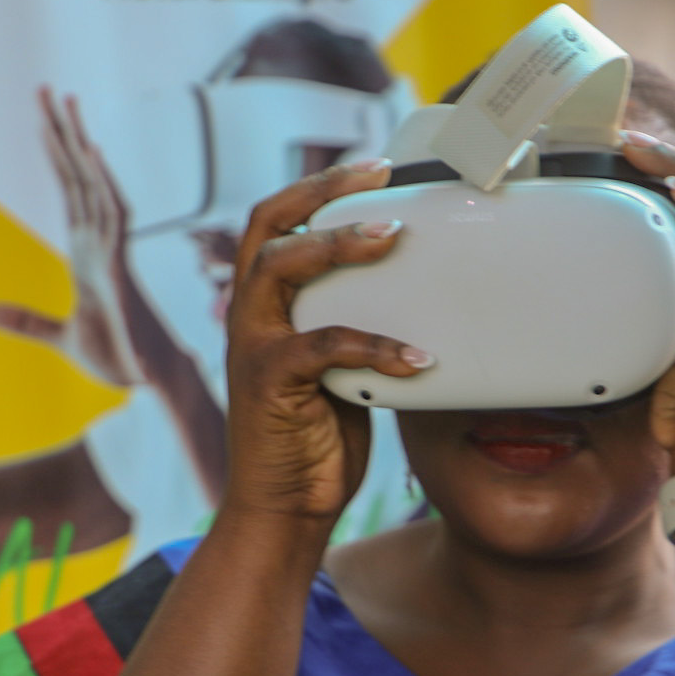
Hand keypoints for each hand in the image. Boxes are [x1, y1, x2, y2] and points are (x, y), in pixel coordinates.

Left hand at [0, 88, 144, 386]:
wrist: (150, 382)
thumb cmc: (118, 359)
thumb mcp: (60, 338)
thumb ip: (26, 323)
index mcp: (87, 253)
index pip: (71, 192)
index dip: (59, 155)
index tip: (46, 119)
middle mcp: (99, 243)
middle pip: (79, 176)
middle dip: (63, 132)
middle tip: (48, 89)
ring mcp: (110, 252)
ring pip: (92, 185)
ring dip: (79, 143)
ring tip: (66, 103)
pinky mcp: (118, 268)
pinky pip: (111, 215)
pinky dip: (101, 182)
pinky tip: (89, 151)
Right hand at [219, 159, 427, 523]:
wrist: (284, 508)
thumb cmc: (318, 438)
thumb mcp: (344, 368)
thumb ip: (360, 326)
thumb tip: (424, 296)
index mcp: (266, 305)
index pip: (278, 223)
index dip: (319, 188)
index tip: (375, 167)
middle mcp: (251, 315)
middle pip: (270, 225)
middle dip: (322, 191)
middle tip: (378, 175)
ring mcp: (253, 345)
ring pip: (282, 267)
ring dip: (338, 245)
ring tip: (391, 238)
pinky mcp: (267, 381)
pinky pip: (324, 345)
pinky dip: (376, 347)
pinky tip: (420, 360)